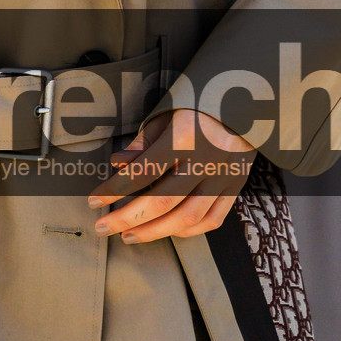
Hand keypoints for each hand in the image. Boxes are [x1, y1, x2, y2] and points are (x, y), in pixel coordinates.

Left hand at [88, 108, 254, 243]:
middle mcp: (205, 160)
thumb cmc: (198, 108)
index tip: (94, 201)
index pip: (143, 172)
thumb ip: (142, 143)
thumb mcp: (167, 116)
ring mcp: (223, 177)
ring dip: (154, 232)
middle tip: (102, 228)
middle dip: (128, 218)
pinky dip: (188, 231)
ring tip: (129, 236)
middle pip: (162, 201)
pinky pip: (212, 219)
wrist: (246, 104)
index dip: (115, 189)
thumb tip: (116, 164)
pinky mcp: (236, 187)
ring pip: (187, 217)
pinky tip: (166, 231)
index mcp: (185, 137)